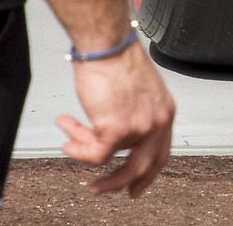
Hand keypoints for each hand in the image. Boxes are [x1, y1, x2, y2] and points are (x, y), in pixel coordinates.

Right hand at [56, 44, 175, 197]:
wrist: (108, 43)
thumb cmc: (117, 56)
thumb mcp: (136, 90)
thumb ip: (130, 113)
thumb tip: (108, 133)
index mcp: (164, 110)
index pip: (160, 152)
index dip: (147, 172)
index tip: (136, 184)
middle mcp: (156, 120)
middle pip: (142, 166)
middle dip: (120, 182)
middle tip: (103, 188)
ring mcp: (139, 127)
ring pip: (110, 156)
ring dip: (84, 149)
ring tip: (70, 144)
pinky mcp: (117, 129)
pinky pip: (95, 153)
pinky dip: (78, 149)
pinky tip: (68, 138)